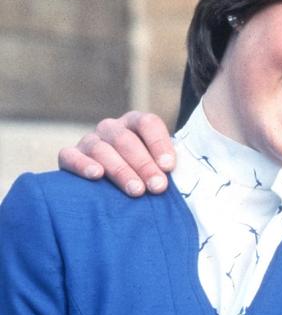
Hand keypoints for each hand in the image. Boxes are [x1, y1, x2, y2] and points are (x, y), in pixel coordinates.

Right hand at [58, 111, 174, 195]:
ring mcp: (90, 141)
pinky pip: (70, 156)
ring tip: (136, 190)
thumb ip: (167, 166)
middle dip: (144, 164)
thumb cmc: (143, 178)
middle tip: (158, 187)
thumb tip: (178, 174)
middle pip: (126, 139)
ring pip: (102, 149)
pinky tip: (96, 175)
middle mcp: (111, 128)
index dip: (159, 143)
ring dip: (121, 170)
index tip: (169, 167)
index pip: (148, 123)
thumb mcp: (158, 167)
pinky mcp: (69, 156)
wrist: (110, 190)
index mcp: (136, 123)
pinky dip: (82, 164)